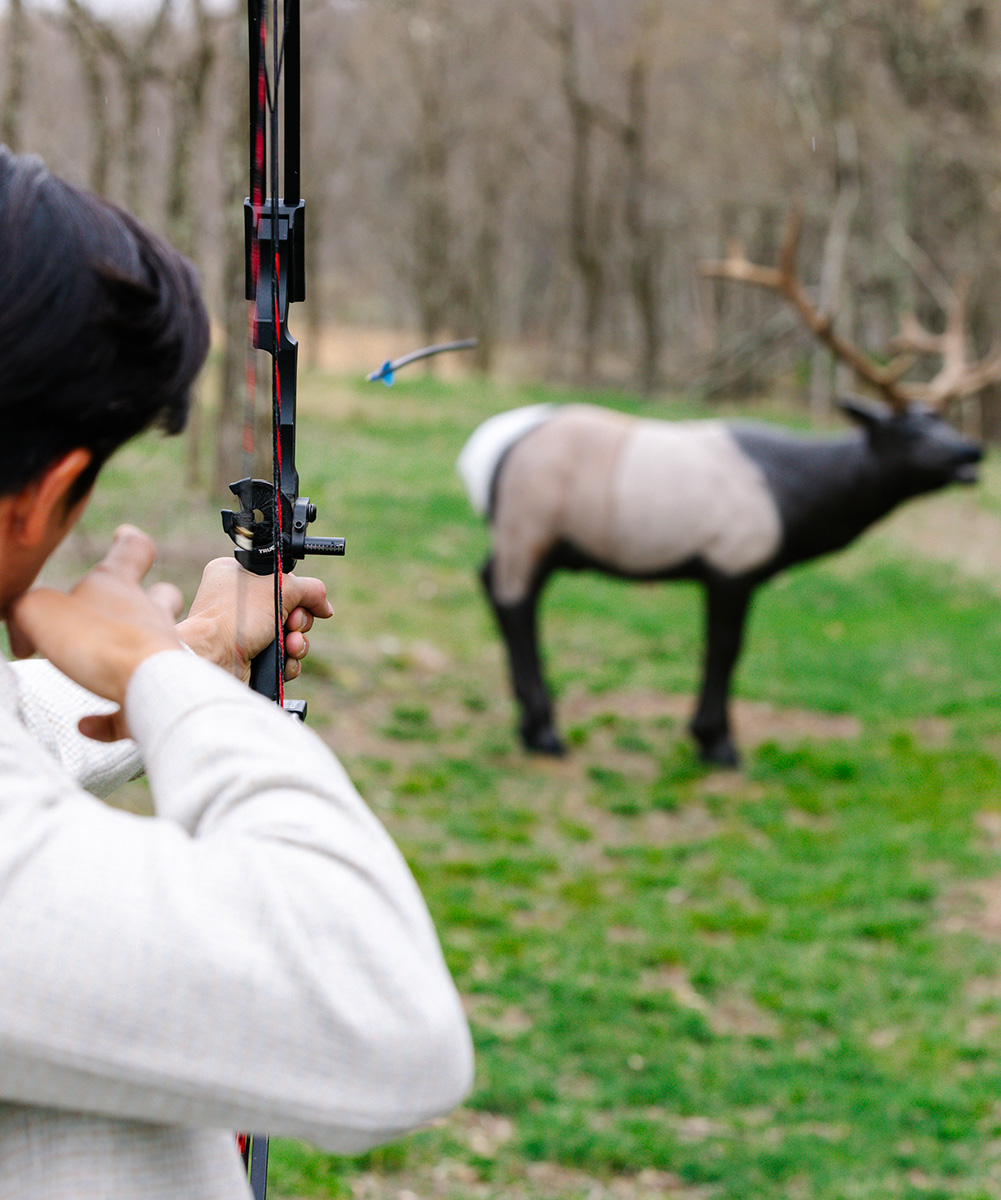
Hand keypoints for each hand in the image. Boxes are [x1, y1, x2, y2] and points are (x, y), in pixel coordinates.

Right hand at [8, 525, 181, 726]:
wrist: (148, 686)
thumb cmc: (100, 641)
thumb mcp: (39, 611)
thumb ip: (22, 610)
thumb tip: (24, 635)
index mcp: (119, 586)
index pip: (133, 549)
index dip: (127, 541)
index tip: (124, 537)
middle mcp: (147, 615)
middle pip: (160, 595)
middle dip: (147, 596)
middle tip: (118, 608)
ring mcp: (158, 654)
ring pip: (155, 645)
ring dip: (127, 654)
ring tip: (92, 669)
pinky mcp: (157, 694)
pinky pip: (133, 707)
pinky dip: (111, 718)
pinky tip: (85, 725)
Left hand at [176, 558, 333, 684]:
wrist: (216, 657)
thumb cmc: (236, 617)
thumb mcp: (281, 589)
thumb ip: (311, 589)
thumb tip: (325, 606)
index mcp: (236, 575)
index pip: (280, 579)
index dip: (296, 592)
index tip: (301, 600)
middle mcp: (238, 602)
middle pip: (289, 609)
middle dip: (298, 621)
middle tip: (290, 623)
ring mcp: (242, 632)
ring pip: (289, 635)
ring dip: (297, 642)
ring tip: (289, 644)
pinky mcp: (249, 657)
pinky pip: (282, 657)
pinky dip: (289, 660)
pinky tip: (284, 659)